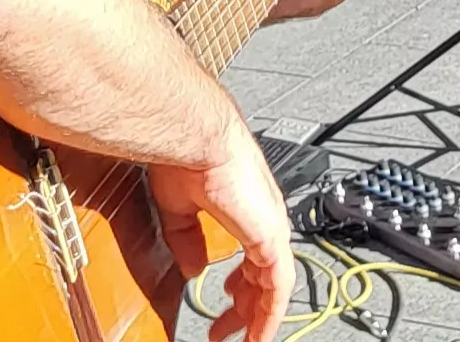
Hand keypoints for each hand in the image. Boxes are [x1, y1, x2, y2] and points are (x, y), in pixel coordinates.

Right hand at [148, 129, 291, 341]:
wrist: (195, 139)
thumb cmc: (188, 157)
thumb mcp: (180, 210)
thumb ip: (188, 240)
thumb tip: (192, 267)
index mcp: (246, 210)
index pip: (252, 258)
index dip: (240, 285)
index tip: (225, 301)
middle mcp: (264, 220)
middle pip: (264, 276)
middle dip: (246, 307)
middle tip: (228, 328)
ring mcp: (271, 229)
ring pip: (275, 286)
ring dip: (259, 317)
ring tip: (247, 340)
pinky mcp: (271, 239)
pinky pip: (279, 288)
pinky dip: (271, 314)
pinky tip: (260, 333)